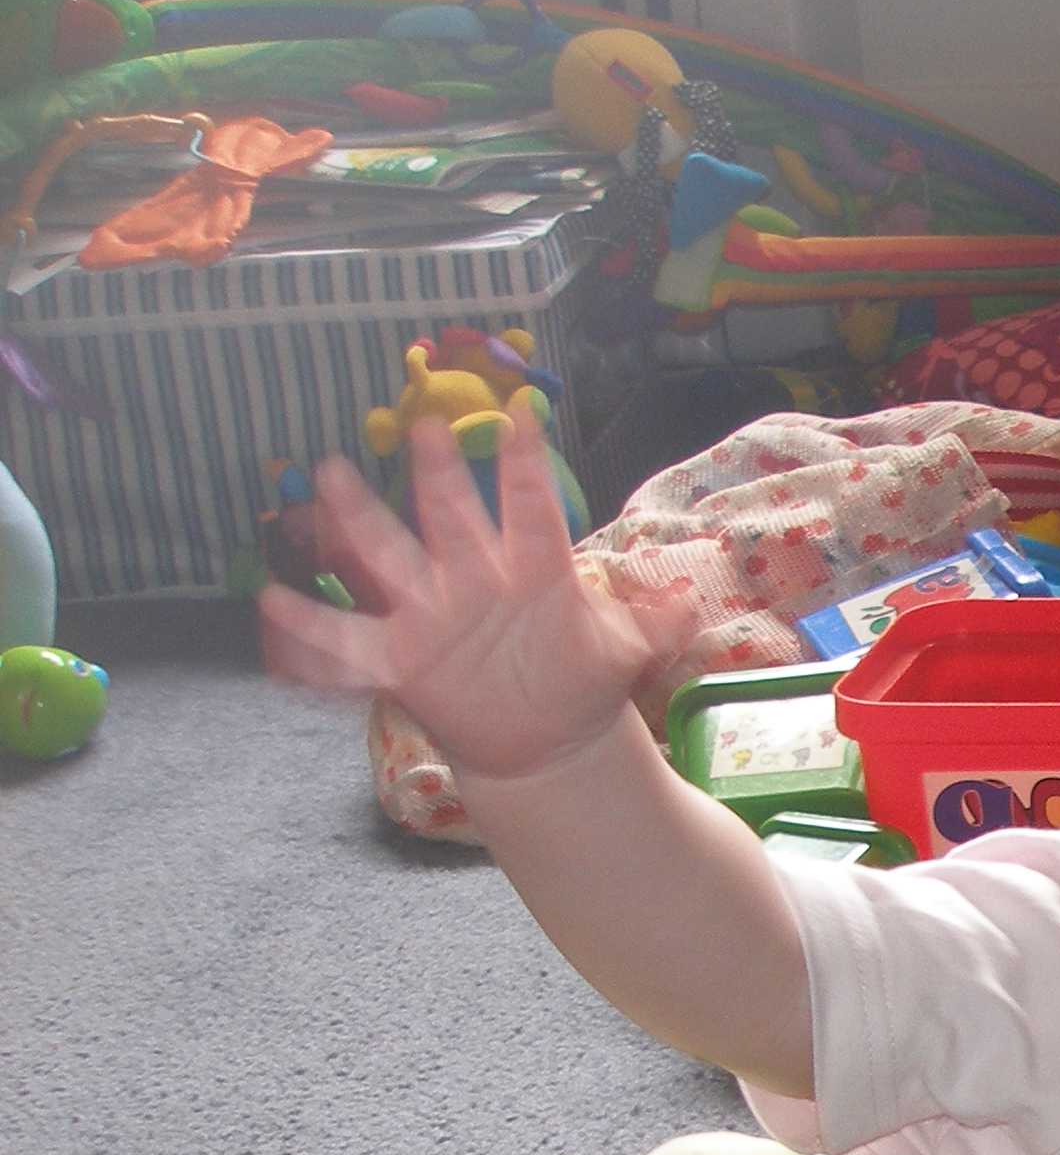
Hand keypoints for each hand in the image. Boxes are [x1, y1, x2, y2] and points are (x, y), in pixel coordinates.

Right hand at [257, 412, 688, 783]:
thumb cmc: (580, 680)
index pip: (532, 509)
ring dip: (361, 521)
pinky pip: (351, 642)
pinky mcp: (402, 660)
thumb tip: (687, 601)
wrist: (546, 738)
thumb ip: (654, 625)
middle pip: (453, 520)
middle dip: (438, 476)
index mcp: (532, 571)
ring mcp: (432, 616)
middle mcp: (474, 580)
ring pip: (391, 559)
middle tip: (424, 426)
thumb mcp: (624, 654)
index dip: (527, 467)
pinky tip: (276, 605)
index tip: (525, 416)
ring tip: (331, 477)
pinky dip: (314, 628)